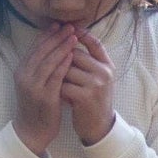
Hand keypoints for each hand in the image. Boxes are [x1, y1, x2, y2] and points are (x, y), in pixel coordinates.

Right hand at [13, 23, 75, 155]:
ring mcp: (33, 87)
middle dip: (56, 37)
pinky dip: (64, 64)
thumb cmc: (36, 107)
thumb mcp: (33, 84)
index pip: (35, 48)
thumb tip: (52, 49)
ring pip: (48, 61)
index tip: (59, 24)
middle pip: (41, 51)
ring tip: (73, 36)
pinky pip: (55, 77)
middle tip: (69, 26)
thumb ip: (39, 68)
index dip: (47, 35)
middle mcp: (24, 77)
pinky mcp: (44, 97)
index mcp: (21, 71)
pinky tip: (72, 56)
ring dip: (62, 47)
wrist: (31, 132)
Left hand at [61, 30, 115, 145]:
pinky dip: (57, 88)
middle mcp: (104, 73)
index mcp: (108, 66)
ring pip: (67, 69)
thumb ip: (89, 62)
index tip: (66, 29)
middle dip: (61, 57)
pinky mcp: (86, 97)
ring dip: (57, 74)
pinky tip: (54, 92)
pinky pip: (64, 85)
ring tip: (51, 79)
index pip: (95, 43)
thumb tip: (70, 39)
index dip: (81, 34)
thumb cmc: (94, 100)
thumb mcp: (98, 79)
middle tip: (50, 61)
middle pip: (76, 54)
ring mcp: (96, 85)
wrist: (99, 127)